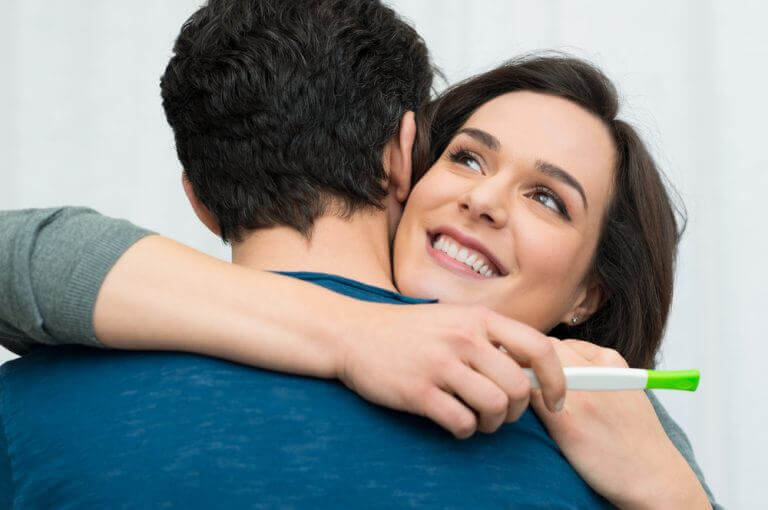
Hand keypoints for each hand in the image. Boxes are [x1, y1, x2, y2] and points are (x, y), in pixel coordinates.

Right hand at [336, 303, 565, 438]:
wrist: (353, 334)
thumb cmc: (407, 331)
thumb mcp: (453, 318)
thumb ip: (489, 337)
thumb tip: (532, 369)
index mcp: (478, 318)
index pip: (539, 348)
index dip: (556, 379)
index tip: (556, 400)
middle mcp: (464, 338)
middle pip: (519, 387)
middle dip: (518, 411)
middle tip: (503, 414)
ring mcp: (441, 365)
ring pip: (496, 407)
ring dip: (493, 424)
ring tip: (479, 419)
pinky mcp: (419, 391)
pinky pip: (463, 423)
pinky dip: (465, 430)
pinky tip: (453, 420)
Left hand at [529, 339, 710, 508]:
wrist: (653, 475)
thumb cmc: (634, 436)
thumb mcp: (623, 388)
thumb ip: (593, 371)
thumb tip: (554, 365)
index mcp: (610, 360)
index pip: (560, 344)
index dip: (544, 361)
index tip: (541, 379)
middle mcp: (594, 371)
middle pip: (543, 350)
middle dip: (530, 366)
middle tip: (526, 388)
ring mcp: (579, 394)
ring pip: (533, 369)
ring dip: (524, 382)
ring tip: (526, 403)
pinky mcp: (565, 420)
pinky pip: (529, 396)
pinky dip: (522, 402)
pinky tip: (528, 417)